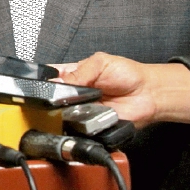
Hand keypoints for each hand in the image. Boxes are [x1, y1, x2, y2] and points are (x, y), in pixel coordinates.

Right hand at [57, 52, 189, 128]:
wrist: (148, 95)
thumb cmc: (127, 74)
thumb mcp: (100, 63)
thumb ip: (78, 72)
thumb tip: (57, 82)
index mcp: (71, 74)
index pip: (47, 76)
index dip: (41, 80)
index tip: (45, 82)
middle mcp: (72, 92)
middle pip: (50, 97)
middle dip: (55, 96)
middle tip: (69, 92)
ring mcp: (79, 109)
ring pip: (60, 113)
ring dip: (68, 109)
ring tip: (83, 102)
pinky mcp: (88, 124)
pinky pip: (77, 126)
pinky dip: (79, 122)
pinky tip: (88, 114)